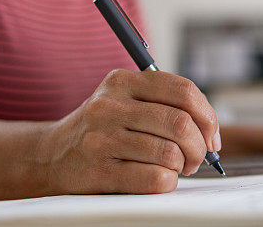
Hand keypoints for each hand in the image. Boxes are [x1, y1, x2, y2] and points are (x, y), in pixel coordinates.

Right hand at [37, 69, 219, 194]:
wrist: (50, 155)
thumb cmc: (102, 128)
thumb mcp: (124, 100)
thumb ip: (164, 103)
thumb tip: (210, 129)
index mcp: (123, 81)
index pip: (182, 90)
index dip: (207, 115)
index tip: (211, 135)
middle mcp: (110, 105)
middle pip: (179, 123)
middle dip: (199, 146)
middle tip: (197, 157)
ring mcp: (102, 138)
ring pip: (169, 153)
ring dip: (183, 166)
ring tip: (176, 167)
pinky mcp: (99, 170)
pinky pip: (154, 179)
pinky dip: (167, 182)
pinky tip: (160, 178)